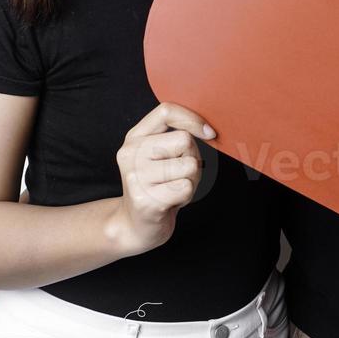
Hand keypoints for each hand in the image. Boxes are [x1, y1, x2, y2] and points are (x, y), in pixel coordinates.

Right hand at [110, 103, 214, 254]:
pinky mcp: (146, 200)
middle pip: (184, 140)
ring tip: (174, 188)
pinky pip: (186, 187)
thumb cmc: (156, 187)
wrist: (135, 226)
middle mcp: (130, 154)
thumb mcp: (157, 156)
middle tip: (179, 174)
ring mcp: (136, 177)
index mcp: (134, 138)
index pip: (166, 111)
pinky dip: (186, 196)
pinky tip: (171, 201)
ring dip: (191, 180)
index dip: (192, 119)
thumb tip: (207, 129)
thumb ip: (174, 136)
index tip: (208, 132)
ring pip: (189, 165)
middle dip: (193, 158)